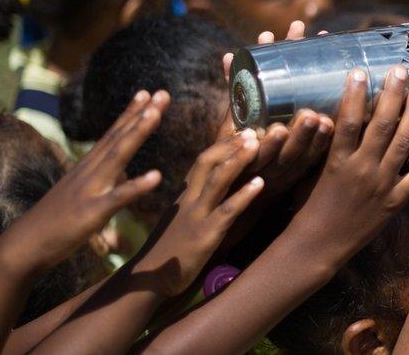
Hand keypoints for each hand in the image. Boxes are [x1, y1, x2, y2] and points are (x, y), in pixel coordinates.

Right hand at [0, 91, 168, 273]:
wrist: (24, 245)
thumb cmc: (56, 222)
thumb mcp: (84, 194)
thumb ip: (106, 181)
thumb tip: (128, 173)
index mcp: (88, 167)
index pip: (113, 134)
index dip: (130, 113)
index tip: (147, 93)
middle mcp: (90, 172)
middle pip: (119, 137)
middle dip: (141, 114)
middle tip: (163, 93)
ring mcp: (90, 189)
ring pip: (118, 157)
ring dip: (137, 134)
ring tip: (156, 114)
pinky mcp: (92, 213)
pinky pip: (118, 197)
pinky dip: (137, 186)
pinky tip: (157, 176)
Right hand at [133, 130, 263, 296]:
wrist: (148, 280)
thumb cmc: (169, 250)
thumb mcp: (182, 218)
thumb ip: (197, 200)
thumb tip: (214, 185)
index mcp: (185, 194)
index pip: (204, 159)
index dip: (223, 143)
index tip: (243, 128)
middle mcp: (189, 199)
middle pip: (208, 162)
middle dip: (230, 144)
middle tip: (254, 129)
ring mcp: (196, 216)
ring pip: (217, 180)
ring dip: (238, 160)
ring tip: (258, 143)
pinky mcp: (204, 235)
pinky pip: (227, 211)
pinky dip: (244, 195)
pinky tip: (260, 183)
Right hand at [292, 66, 408, 255]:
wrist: (319, 244)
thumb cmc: (310, 204)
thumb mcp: (312, 170)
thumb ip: (322, 144)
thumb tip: (319, 114)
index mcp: (338, 160)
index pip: (348, 120)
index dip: (355, 94)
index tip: (361, 70)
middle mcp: (361, 169)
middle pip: (381, 126)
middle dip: (392, 95)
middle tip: (401, 70)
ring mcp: (381, 185)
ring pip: (403, 145)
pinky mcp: (395, 201)